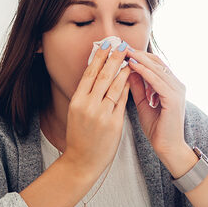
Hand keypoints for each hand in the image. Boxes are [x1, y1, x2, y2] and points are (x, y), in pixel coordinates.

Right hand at [60, 40, 131, 179]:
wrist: (82, 161)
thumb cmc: (79, 136)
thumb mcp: (76, 113)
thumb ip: (85, 95)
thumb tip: (94, 75)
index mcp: (77, 102)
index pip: (89, 74)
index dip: (98, 58)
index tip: (105, 45)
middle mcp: (88, 106)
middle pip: (102, 76)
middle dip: (113, 58)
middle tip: (121, 45)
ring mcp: (101, 115)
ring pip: (114, 86)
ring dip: (123, 70)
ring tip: (129, 58)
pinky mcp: (114, 123)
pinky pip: (122, 101)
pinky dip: (127, 87)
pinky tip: (131, 78)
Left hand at [126, 49, 187, 157]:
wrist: (168, 148)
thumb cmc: (157, 129)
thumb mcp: (143, 103)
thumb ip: (138, 87)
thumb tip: (127, 71)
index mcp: (171, 85)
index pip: (155, 64)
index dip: (139, 56)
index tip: (122, 50)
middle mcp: (177, 85)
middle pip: (156, 62)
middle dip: (138, 53)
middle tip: (121, 45)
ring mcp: (177, 90)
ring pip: (156, 68)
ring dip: (139, 59)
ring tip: (124, 51)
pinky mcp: (173, 98)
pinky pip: (157, 80)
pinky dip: (144, 72)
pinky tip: (131, 65)